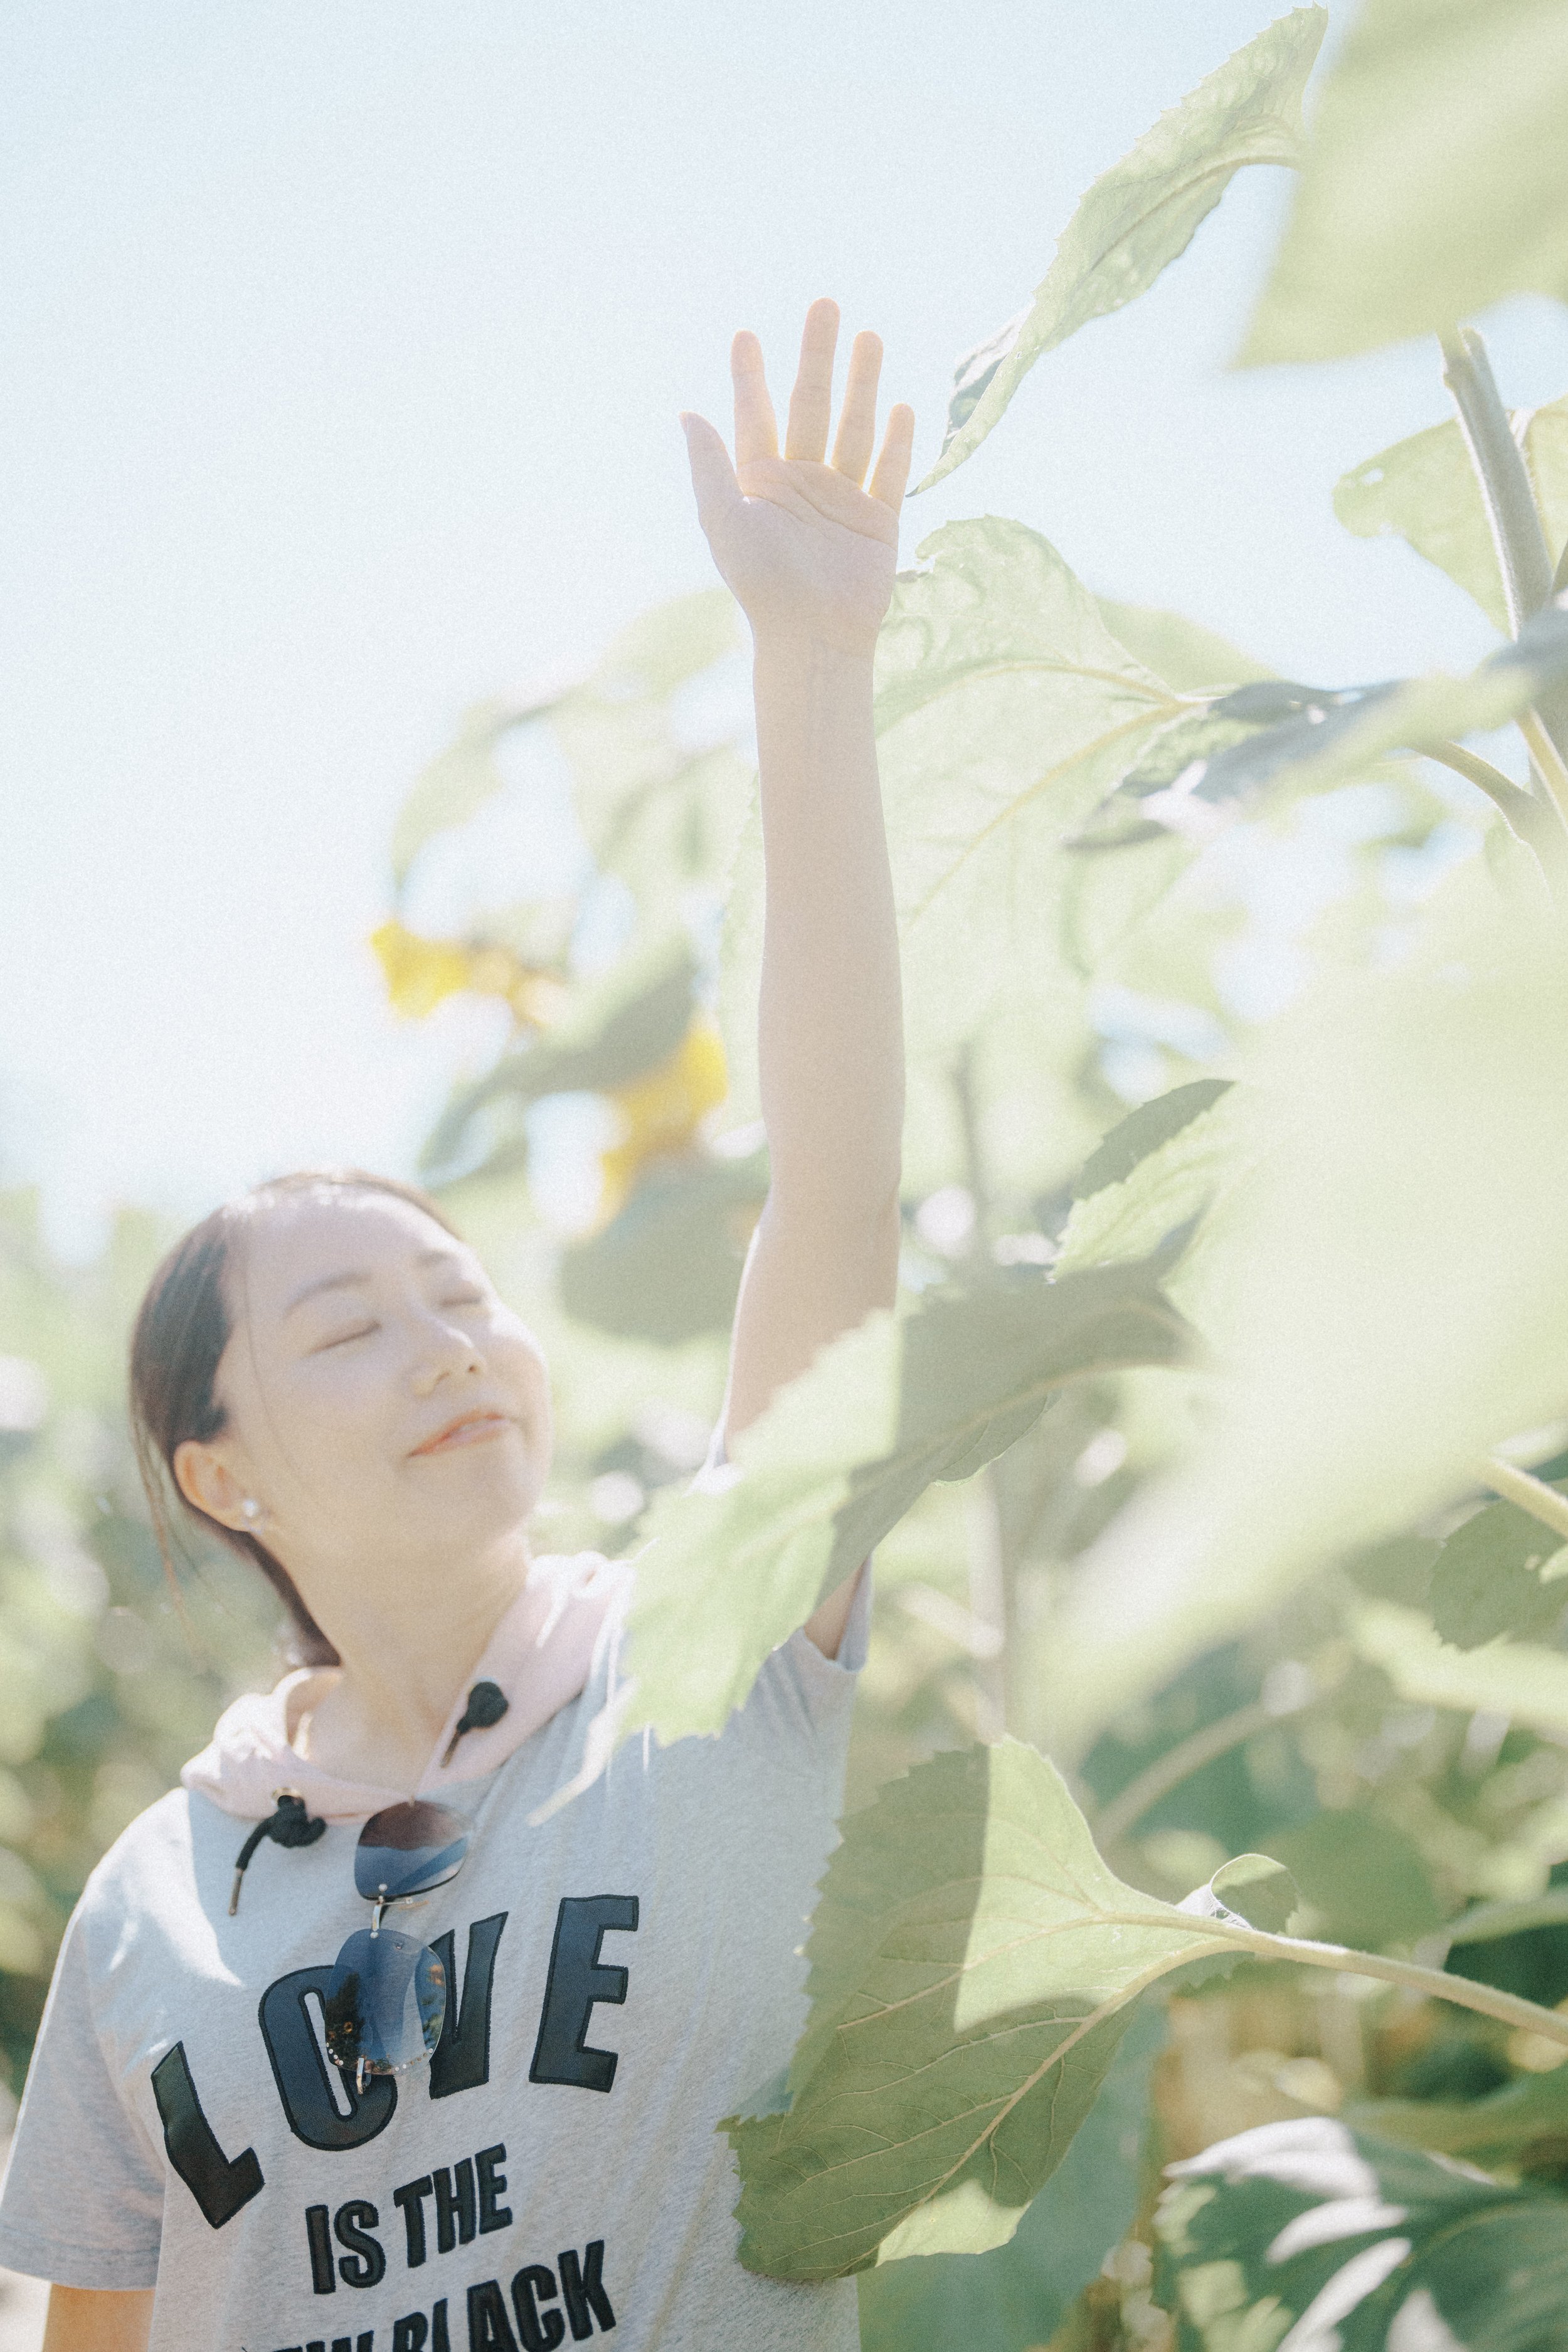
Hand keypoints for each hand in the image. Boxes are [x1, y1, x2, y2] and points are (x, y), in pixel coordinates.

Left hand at [681, 297, 914, 659]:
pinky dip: (899, 443)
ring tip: (868, 337)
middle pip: (812, 405)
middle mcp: (801, 483)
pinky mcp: (877, 521)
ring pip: (854, 428)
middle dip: (818, 356)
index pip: (756, 414)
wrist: (810, 636)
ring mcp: (842, 499)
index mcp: (760, 481)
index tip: (745, 334)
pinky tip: (903, 407)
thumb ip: (710, 465)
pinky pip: (890, 473)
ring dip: (862, 384)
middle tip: (824, 305)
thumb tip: (687, 413)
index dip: (750, 375)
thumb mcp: (724, 520)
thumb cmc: (760, 583)